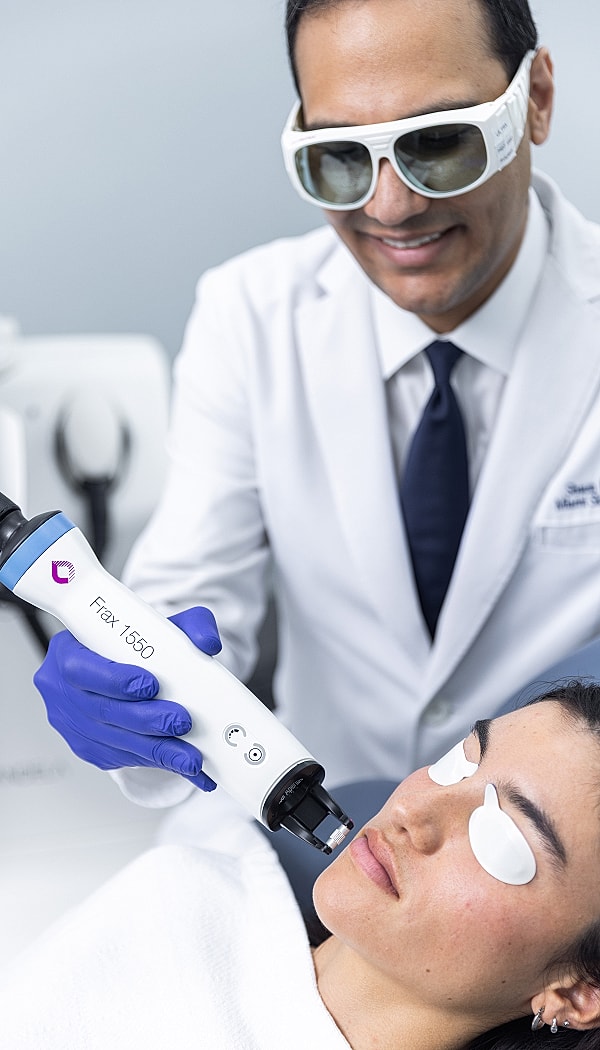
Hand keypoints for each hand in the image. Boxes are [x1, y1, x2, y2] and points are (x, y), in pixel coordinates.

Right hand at [33, 606, 221, 790]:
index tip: (150, 684)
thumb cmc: (135, 647)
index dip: (115, 680)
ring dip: (156, 750)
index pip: (81, 669)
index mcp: (69, 652)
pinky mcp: (88, 748)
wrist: (124, 669)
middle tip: (180, 721)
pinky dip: (153, 761)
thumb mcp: (162, 626)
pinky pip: (120, 758)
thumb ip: (189, 626)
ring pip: (114, 741)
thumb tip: (208, 643)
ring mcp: (73, 724)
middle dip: (147, 720)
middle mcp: (63, 691)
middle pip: (103, 710)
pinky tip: (179, 762)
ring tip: (189, 755)